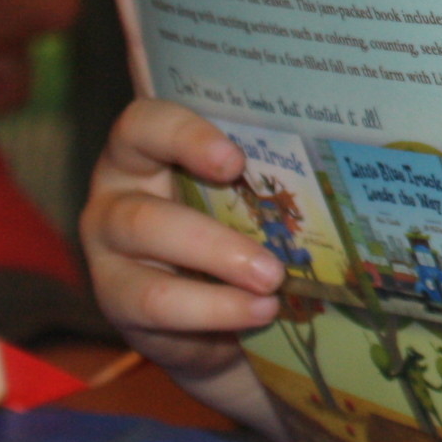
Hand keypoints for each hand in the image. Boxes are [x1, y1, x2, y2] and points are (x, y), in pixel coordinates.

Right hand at [79, 96, 283, 414]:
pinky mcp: (118, 301)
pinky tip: (256, 315)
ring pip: (149, 272)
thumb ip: (259, 178)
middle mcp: (117, 197)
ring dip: (216, 282)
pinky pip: (157, 306)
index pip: (145, 125)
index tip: (235, 162)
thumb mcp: (242, 195)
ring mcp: (109, 253)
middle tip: (272, 268)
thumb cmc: (232, 226)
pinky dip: (213, 312)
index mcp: (144, 152)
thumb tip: (332, 169)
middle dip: (212, 243)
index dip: (185, 138)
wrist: (212, 308)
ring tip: (270, 293)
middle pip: (143, 215)